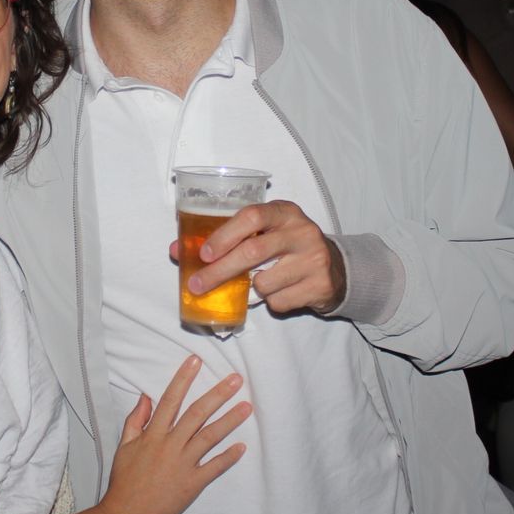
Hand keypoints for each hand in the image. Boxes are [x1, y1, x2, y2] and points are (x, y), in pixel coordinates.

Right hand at [99, 356, 250, 513]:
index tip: (196, 360)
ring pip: (210, 437)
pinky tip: (242, 447)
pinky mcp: (192, 484)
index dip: (183, 378)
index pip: (170, 400)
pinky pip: (214, 468)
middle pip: (197, 414)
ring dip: (230, 420)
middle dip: (217, 395)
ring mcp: (183, 464)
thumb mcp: (124, 446)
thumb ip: (135, 420)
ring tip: (247, 406)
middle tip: (236, 380)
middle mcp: (170, 445)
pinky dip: (228, 458)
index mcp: (153, 435)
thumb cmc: (124, 480)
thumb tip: (145, 397)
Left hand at [172, 200, 346, 314]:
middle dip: (220, 271)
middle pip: (253, 252)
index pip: (252, 216)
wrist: (335, 269)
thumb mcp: (265, 232)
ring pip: (265, 282)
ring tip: (261, 281)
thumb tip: (178, 251)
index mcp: (285, 212)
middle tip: (197, 284)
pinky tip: (283, 290)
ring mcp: (314, 259)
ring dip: (252, 288)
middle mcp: (302, 231)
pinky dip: (271, 301)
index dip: (225, 235)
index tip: (203, 253)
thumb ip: (227, 238)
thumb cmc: (286, 248)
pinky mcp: (320, 285)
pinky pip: (279, 301)